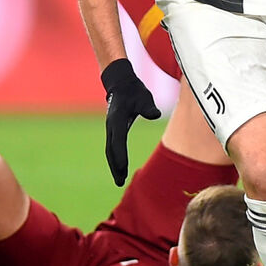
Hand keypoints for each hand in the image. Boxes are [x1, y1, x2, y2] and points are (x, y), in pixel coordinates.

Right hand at [101, 59, 160, 185]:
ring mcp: (111, 128)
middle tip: (119, 182)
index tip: (122, 168)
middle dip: (115, 167)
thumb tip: (155, 115)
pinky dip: (115, 158)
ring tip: (119, 180)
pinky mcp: (113, 129)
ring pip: (110, 150)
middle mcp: (111, 126)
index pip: (118, 141)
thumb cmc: (134, 90)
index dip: (120, 155)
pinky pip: (113, 147)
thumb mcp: (143, 96)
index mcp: (117, 119)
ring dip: (114, 165)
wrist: (121, 83)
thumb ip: (148, 107)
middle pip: (111, 150)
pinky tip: (120, 168)